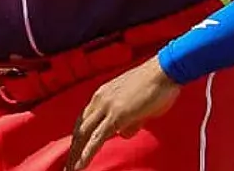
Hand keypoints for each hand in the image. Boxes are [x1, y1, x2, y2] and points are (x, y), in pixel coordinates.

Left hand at [66, 59, 180, 170]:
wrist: (164, 72)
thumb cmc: (157, 86)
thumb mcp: (138, 106)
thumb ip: (129, 120)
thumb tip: (123, 133)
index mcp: (103, 94)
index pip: (84, 119)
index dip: (79, 136)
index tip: (75, 149)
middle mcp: (100, 99)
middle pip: (80, 128)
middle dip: (73, 148)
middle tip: (68, 165)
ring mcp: (107, 107)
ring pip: (84, 135)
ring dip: (76, 155)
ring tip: (70, 170)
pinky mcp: (117, 115)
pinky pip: (97, 139)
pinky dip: (87, 154)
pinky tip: (80, 166)